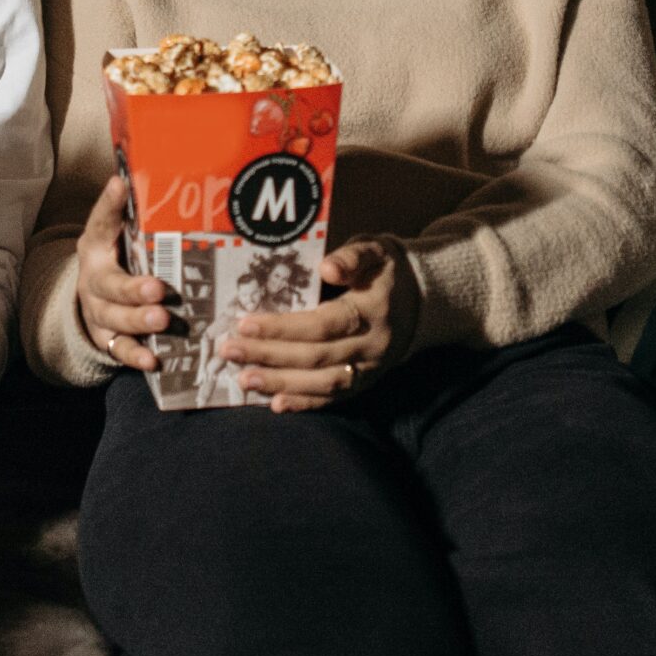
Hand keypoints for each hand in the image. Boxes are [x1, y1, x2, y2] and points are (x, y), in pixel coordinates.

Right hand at [73, 173, 169, 372]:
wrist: (94, 294)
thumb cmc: (119, 255)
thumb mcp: (121, 232)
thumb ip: (133, 209)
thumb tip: (148, 169)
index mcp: (97, 244)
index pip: (101, 221)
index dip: (109, 204)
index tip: (120, 184)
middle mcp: (92, 278)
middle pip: (108, 285)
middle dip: (132, 289)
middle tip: (158, 289)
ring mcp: (97, 310)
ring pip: (113, 318)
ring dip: (137, 320)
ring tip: (161, 320)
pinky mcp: (104, 337)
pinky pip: (118, 349)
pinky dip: (135, 356)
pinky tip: (154, 360)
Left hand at [221, 236, 422, 413]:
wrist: (425, 301)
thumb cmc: (386, 270)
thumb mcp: (374, 250)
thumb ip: (352, 256)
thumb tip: (327, 267)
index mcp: (371, 310)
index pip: (323, 324)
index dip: (283, 327)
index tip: (245, 324)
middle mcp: (371, 345)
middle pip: (316, 357)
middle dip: (270, 356)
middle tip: (229, 351)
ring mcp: (370, 369)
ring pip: (323, 384)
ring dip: (281, 384)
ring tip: (244, 379)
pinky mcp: (366, 384)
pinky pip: (334, 399)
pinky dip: (304, 404)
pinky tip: (275, 404)